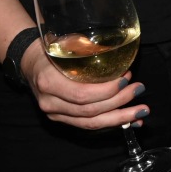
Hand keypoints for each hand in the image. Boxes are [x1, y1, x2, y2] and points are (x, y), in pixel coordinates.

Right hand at [23, 43, 148, 129]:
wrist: (30, 63)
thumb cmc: (50, 50)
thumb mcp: (63, 46)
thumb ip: (86, 51)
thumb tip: (121, 52)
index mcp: (49, 82)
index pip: (81, 94)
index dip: (107, 90)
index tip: (127, 78)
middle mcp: (50, 103)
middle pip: (89, 111)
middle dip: (119, 103)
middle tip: (139, 90)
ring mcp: (55, 115)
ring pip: (91, 123)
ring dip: (120, 118)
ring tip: (140, 112)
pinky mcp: (63, 120)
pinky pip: (88, 125)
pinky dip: (111, 123)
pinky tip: (129, 122)